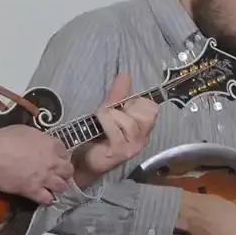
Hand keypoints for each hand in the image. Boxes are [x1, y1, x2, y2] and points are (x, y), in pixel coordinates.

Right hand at [0, 124, 72, 204]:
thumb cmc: (3, 140)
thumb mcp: (23, 130)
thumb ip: (38, 137)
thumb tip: (40, 142)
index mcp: (50, 145)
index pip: (65, 152)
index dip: (62, 155)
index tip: (57, 157)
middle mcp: (52, 162)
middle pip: (68, 170)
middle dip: (65, 172)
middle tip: (58, 173)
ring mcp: (44, 178)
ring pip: (62, 186)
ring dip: (59, 186)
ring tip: (53, 185)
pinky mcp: (34, 191)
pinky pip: (47, 199)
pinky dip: (47, 199)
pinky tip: (45, 197)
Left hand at [74, 71, 158, 185]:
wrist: (83, 160)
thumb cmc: (98, 136)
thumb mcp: (109, 112)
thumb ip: (119, 94)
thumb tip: (125, 74)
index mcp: (143, 128)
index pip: (152, 109)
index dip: (136, 102)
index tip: (122, 106)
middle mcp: (142, 138)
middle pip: (147, 114)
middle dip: (127, 108)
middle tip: (112, 113)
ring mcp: (133, 147)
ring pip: (130, 121)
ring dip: (112, 114)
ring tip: (100, 117)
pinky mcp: (120, 152)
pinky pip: (116, 130)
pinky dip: (105, 120)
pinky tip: (97, 121)